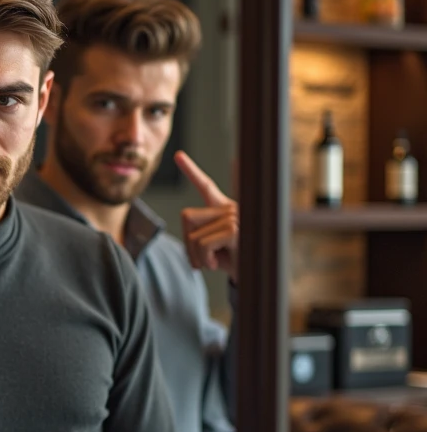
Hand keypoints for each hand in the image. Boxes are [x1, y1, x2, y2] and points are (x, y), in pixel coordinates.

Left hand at [175, 151, 238, 282]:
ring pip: (193, 235)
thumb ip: (195, 234)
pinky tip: (217, 264)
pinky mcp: (234, 229)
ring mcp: (233, 217)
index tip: (178, 155)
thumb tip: (186, 220)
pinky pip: (202, 244)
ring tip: (211, 261)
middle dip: (187, 243)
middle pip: (186, 217)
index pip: (206, 185)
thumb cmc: (232, 261)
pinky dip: (204, 259)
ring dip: (196, 256)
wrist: (253, 277)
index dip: (191, 170)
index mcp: (222, 209)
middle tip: (200, 258)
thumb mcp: (209, 247)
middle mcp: (229, 208)